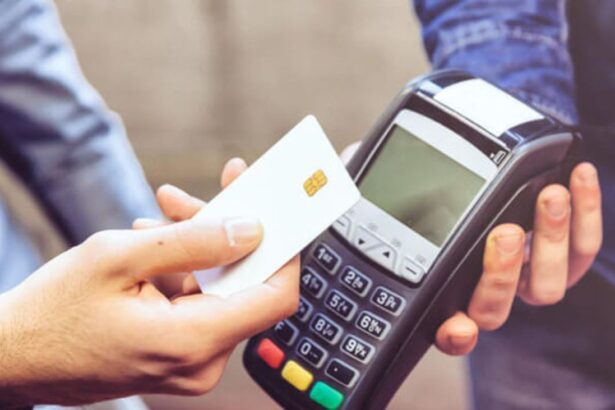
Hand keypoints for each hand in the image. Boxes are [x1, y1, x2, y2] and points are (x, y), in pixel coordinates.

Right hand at [0, 177, 298, 406]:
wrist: (13, 357)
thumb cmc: (54, 312)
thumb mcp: (118, 257)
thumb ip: (193, 241)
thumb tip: (251, 229)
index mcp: (193, 341)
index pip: (276, 295)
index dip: (284, 249)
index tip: (276, 211)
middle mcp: (202, 361)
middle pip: (243, 284)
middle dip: (221, 233)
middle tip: (190, 196)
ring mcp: (191, 362)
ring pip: (218, 289)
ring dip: (196, 247)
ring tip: (159, 216)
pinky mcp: (178, 354)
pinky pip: (198, 303)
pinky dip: (183, 270)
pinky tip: (153, 244)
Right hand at [341, 143, 601, 354]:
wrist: (485, 157)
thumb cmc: (431, 174)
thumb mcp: (384, 174)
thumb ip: (357, 177)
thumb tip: (339, 170)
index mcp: (443, 283)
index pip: (445, 324)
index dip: (453, 334)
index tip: (456, 327)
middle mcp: (484, 286)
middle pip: (496, 309)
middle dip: (502, 276)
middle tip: (503, 232)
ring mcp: (525, 270)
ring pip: (545, 286)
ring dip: (549, 243)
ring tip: (547, 197)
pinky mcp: (563, 247)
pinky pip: (581, 248)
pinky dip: (585, 216)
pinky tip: (576, 178)